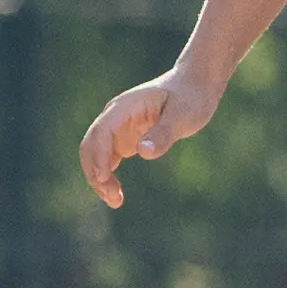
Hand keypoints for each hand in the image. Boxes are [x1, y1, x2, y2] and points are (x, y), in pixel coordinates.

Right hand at [79, 68, 217, 209]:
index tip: (104, 178)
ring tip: (115, 201)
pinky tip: (116, 194)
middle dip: (96, 171)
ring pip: (96, 155)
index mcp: (124, 107)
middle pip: (91, 145)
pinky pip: (107, 159)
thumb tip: (143, 152)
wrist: (195, 86)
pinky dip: (107, 176)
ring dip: (99, 178)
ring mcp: (118, 128)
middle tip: (113, 197)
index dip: (98, 156)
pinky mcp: (125, 139)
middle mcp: (115, 117)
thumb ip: (163, 133)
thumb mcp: (183, 116)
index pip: (101, 132)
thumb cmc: (191, 98)